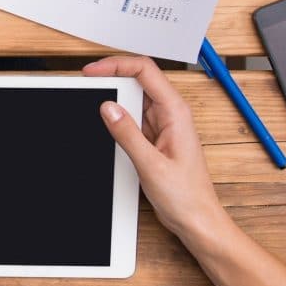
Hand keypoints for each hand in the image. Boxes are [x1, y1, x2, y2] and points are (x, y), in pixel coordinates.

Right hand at [84, 55, 228, 240]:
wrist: (198, 220)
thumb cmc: (187, 196)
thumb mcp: (151, 165)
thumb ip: (127, 134)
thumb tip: (108, 108)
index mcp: (176, 112)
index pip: (145, 71)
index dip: (116, 64)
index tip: (92, 71)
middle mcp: (171, 114)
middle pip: (138, 80)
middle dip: (111, 78)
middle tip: (88, 84)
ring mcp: (163, 126)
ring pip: (133, 100)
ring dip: (114, 100)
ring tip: (93, 103)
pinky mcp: (155, 138)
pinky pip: (133, 119)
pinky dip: (117, 118)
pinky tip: (106, 125)